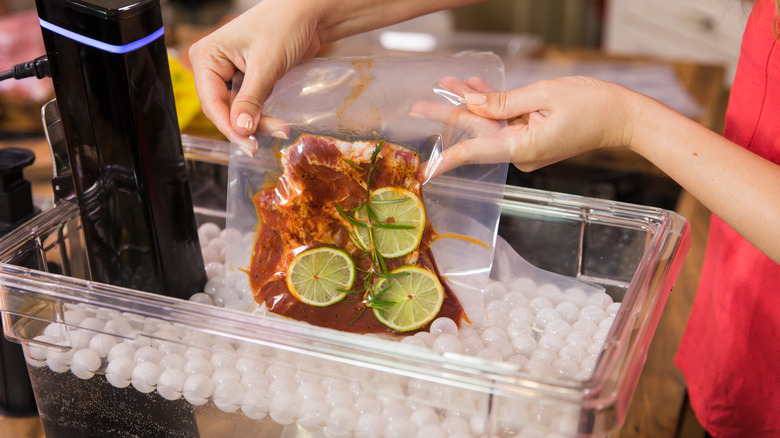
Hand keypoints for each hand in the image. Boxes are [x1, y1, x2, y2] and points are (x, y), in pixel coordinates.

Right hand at [188, 0, 318, 146]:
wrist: (309, 14)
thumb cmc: (284, 24)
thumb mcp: (265, 64)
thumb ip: (251, 99)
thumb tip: (241, 129)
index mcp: (207, 56)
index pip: (211, 102)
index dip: (229, 126)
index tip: (249, 144)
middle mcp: (214, 66)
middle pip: (224, 110)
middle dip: (247, 126)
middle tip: (273, 134)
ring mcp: (231, 74)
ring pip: (238, 111)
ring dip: (258, 123)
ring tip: (281, 129)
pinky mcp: (249, 81)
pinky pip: (250, 106)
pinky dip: (263, 116)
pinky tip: (276, 123)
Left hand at [413, 76, 638, 176]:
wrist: (623, 115)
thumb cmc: (592, 104)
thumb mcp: (544, 95)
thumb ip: (504, 102)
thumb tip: (472, 103)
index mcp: (523, 147)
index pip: (476, 152)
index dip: (448, 159)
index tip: (426, 169)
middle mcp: (521, 151)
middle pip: (478, 132)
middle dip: (449, 116)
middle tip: (418, 106)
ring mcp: (526, 145)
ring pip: (490, 122)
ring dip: (470, 102)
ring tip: (445, 84)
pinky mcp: (532, 136)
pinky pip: (506, 119)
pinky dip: (492, 103)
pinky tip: (473, 87)